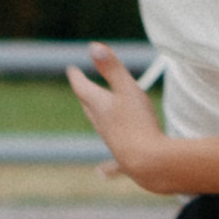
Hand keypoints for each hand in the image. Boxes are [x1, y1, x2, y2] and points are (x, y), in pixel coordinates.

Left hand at [64, 43, 173, 188]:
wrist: (148, 163)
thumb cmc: (138, 123)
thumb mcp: (128, 89)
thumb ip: (112, 68)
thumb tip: (93, 46)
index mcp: (100, 106)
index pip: (83, 88)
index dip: (76, 77)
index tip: (71, 70)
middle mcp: (102, 125)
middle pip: (89, 107)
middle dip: (85, 95)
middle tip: (81, 87)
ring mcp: (112, 143)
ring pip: (100, 128)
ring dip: (96, 118)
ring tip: (96, 114)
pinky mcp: (124, 160)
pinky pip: (113, 161)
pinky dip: (106, 165)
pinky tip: (101, 172)